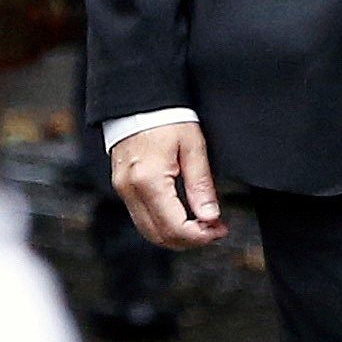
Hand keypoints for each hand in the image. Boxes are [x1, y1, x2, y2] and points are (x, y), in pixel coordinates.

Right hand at [111, 119, 225, 248]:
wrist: (137, 100)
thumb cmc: (166, 117)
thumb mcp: (193, 148)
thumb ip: (201, 186)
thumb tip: (210, 217)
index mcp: (149, 180)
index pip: (175, 227)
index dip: (200, 236)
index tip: (220, 229)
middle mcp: (130, 189)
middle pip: (159, 236)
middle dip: (190, 240)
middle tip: (215, 230)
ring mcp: (122, 189)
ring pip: (148, 231)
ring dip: (176, 236)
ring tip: (202, 224)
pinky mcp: (122, 187)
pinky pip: (141, 218)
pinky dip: (163, 224)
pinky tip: (183, 216)